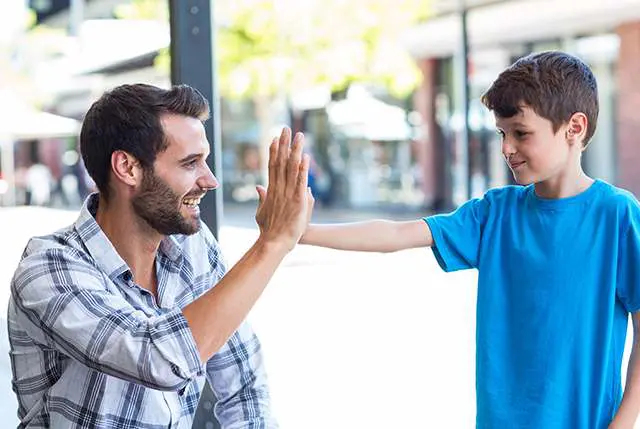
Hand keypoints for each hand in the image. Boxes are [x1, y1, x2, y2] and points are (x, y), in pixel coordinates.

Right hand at [254, 128, 314, 251]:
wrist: (274, 243)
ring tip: (299, 136)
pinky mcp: (297, 201)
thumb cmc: (270, 230)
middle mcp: (279, 188)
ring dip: (295, 151)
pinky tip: (305, 157)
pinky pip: (301, 182)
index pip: (273, 166)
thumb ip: (262, 197)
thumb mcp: (262, 212)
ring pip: (291, 168)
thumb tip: (259, 186)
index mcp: (272, 190)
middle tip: (286, 128)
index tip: (275, 138)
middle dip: (284, 144)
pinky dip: (303, 169)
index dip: (275, 151)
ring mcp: (288, 194)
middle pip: (281, 161)